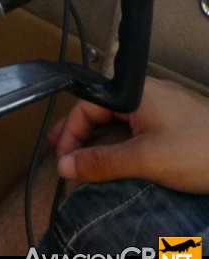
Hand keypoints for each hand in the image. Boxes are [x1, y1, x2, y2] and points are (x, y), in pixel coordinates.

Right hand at [48, 76, 208, 192]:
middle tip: (64, 154)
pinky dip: (121, 140)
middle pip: (101, 109)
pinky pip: (138, 125)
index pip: (87, 105)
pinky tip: (119, 156)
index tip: (64, 160)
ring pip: (120, 118)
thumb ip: (101, 162)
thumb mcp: (145, 159)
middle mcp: (147, 92)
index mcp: (134, 92)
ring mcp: (164, 105)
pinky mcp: (178, 120)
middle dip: (79, 132)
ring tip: (86, 158)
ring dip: (100, 138)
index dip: (71, 132)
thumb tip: (63, 167)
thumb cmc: (198, 152)